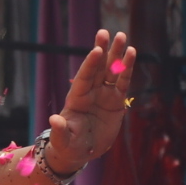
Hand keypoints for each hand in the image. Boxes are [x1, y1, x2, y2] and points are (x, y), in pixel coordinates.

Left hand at [40, 29, 135, 175]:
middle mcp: (90, 92)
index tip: (97, 50)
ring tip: (122, 36)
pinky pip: (123, 82)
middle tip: (105, 32)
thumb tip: (54, 120)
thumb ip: (60, 130)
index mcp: (76, 98)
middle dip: (102, 50)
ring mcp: (104, 95)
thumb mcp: (63, 140)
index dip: (90, 64)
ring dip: (117, 55)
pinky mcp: (116, 101)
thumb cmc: (68, 145)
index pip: (84, 77)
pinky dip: (127, 69)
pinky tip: (132, 53)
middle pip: (97, 68)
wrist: (81, 152)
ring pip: (111, 71)